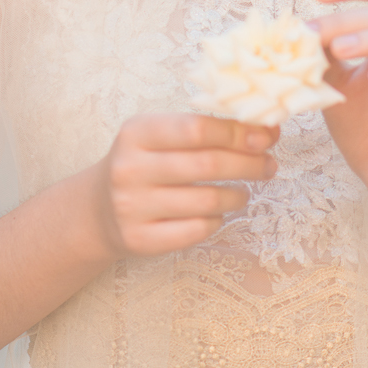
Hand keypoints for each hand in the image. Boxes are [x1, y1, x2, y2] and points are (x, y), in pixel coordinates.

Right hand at [94, 113, 278, 257]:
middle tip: (268, 165)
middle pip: (206, 165)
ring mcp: (131, 206)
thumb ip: (209, 129)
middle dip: (248, 164)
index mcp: (136, 132)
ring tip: (243, 192)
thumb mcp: (163, 136)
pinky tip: (217, 214)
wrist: (99, 208)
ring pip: (206, 202)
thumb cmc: (145, 163)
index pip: (196, 128)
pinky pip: (195, 231)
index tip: (265, 137)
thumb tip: (266, 130)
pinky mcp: (139, 239)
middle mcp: (130, 168)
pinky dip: (216, 221)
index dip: (237, 133)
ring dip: (236, 196)